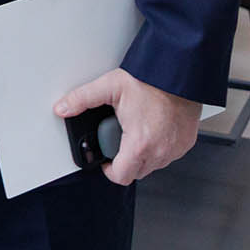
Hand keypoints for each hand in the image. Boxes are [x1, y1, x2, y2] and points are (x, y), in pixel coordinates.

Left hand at [54, 68, 199, 185]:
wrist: (178, 73)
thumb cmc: (150, 80)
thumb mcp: (109, 86)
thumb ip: (82, 99)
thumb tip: (63, 108)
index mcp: (139, 143)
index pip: (121, 176)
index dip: (109, 170)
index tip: (105, 161)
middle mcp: (160, 151)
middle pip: (136, 171)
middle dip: (124, 160)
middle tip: (119, 139)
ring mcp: (175, 149)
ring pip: (154, 164)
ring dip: (142, 154)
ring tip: (135, 131)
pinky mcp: (186, 143)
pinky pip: (169, 155)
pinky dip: (159, 147)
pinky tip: (153, 129)